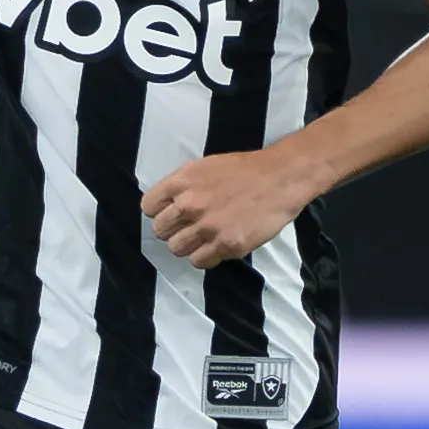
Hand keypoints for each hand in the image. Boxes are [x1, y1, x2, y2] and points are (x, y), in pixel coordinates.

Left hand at [140, 150, 324, 269]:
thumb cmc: (242, 170)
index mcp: (181, 182)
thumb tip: (165, 205)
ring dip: (188, 245)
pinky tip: (216, 245)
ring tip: (204, 237)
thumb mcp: (202, 167)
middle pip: (160, 231)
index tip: (172, 213)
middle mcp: (189, 205)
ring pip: (177, 249)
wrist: (279, 178)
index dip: (159, 212)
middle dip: (173, 230)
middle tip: (189, 227)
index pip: (148, 207)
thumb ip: (181, 186)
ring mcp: (208, 227)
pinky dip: (205, 256)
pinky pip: (199, 261)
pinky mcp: (227, 245)